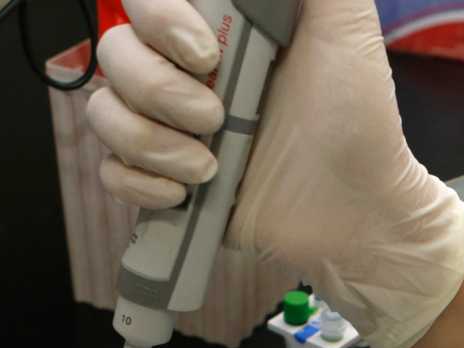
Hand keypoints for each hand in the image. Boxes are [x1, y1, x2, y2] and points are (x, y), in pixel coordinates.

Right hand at [87, 0, 463, 347]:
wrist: (358, 211)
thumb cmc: (359, 120)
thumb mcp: (346, 29)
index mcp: (220, 28)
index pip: (143, 1)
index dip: (159, 19)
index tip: (208, 55)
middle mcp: (186, 72)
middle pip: (114, 53)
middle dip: (159, 90)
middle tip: (217, 117)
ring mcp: (172, 127)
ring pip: (104, 113)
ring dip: (150, 142)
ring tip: (208, 167)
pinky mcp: (167, 179)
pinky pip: (111, 171)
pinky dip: (142, 183)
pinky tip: (186, 192)